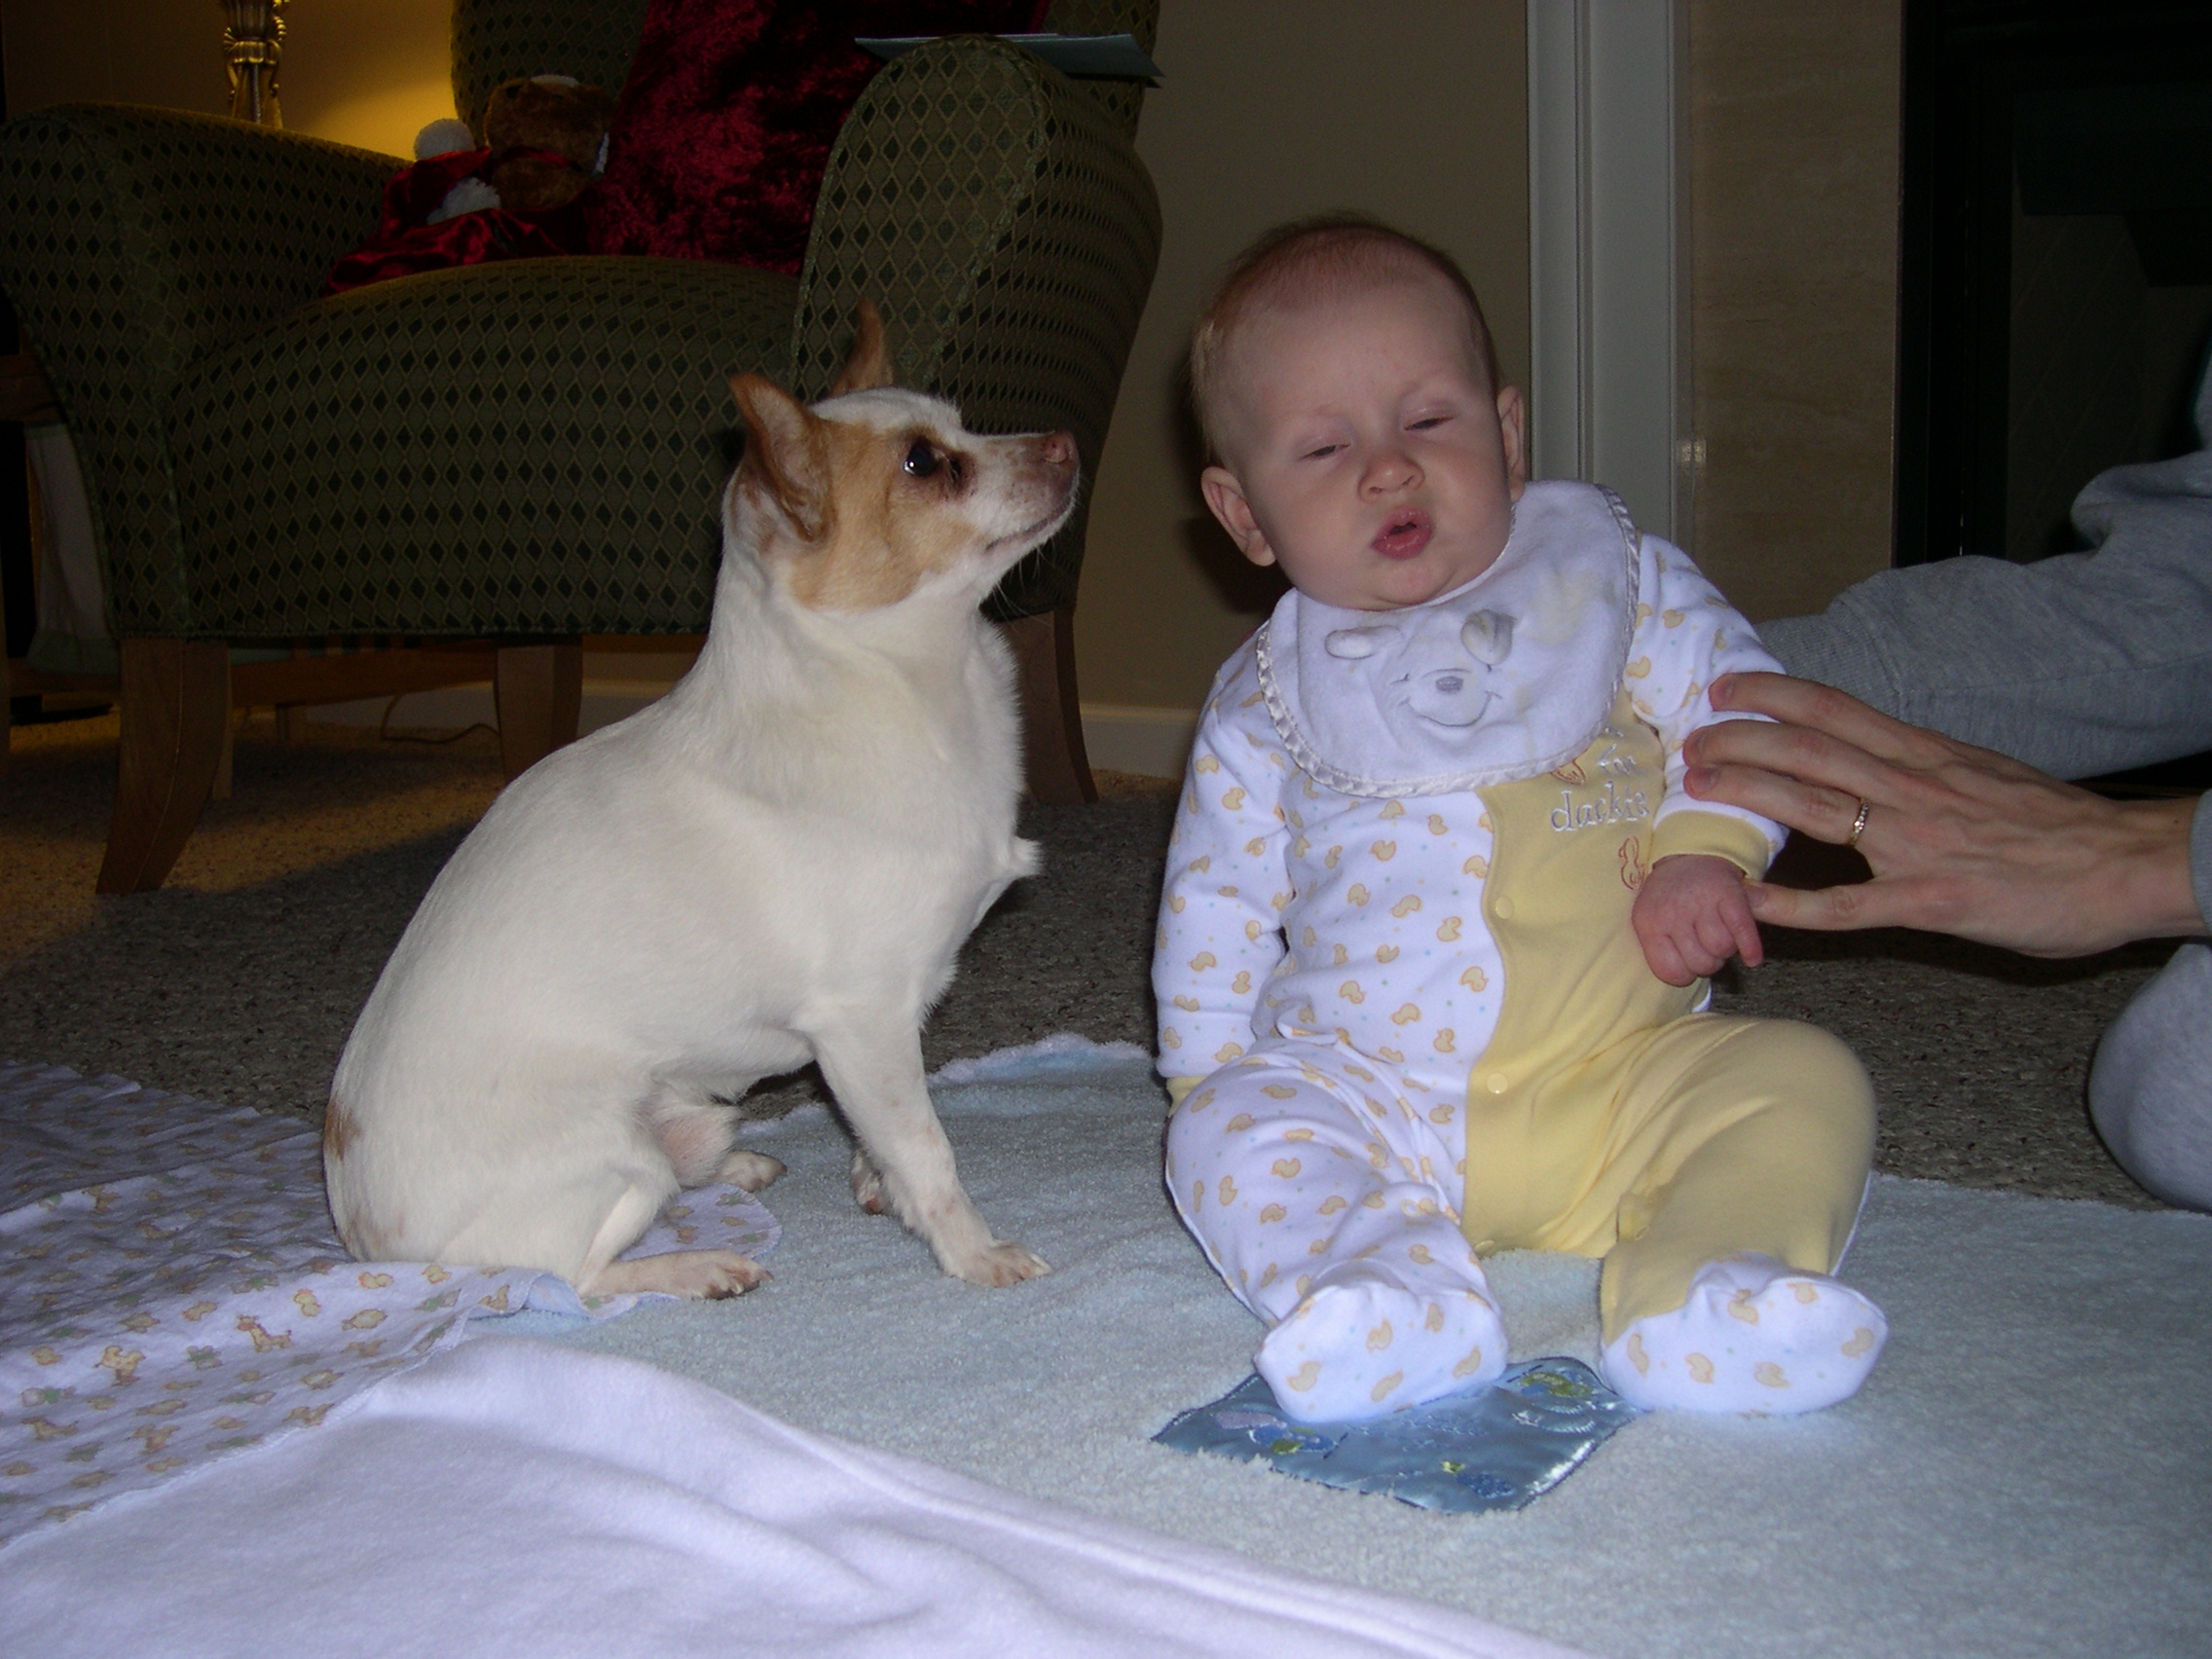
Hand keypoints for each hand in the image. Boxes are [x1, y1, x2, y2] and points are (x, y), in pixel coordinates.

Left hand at [1632, 853, 1764, 985]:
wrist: (1689, 854)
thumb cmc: (1669, 897)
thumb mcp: (1649, 920)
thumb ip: (1658, 949)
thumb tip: (1680, 979)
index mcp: (1649, 923)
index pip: (1670, 972)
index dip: (1685, 974)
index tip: (1688, 964)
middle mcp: (1674, 912)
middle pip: (1701, 964)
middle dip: (1708, 961)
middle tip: (1705, 945)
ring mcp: (1702, 902)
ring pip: (1722, 949)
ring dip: (1726, 949)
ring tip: (1719, 934)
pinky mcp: (1728, 894)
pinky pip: (1743, 930)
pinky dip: (1751, 948)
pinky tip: (1752, 959)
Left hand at [1683, 673, 2204, 957]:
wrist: (2127, 864)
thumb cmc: (2060, 826)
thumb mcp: (1987, 774)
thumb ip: (1929, 769)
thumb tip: (1880, 761)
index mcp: (1927, 755)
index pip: (1836, 710)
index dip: (1774, 694)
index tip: (1729, 688)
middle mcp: (1912, 788)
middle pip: (1809, 749)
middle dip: (1741, 739)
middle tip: (1690, 739)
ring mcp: (1916, 844)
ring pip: (1815, 806)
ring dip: (1749, 793)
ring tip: (1699, 786)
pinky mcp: (1929, 900)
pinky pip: (1847, 905)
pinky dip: (1790, 905)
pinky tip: (1745, 903)